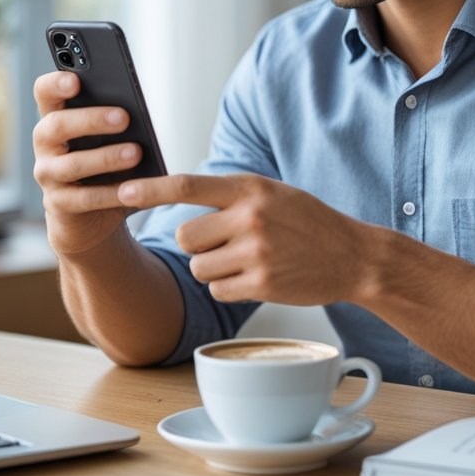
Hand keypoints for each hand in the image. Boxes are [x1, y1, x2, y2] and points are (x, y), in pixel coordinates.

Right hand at [33, 71, 143, 255]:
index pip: (45, 93)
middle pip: (57, 125)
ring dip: (106, 157)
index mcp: (56, 118)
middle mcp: (45, 144)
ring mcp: (48, 174)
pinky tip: (132, 189)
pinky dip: (111, 193)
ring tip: (136, 152)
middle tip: (124, 117)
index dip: (55, 84)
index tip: (76, 80)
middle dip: (91, 119)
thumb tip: (140, 113)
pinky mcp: (59, 204)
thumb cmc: (104, 165)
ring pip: (72, 164)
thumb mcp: (111, 139)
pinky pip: (85, 198)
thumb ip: (116, 121)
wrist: (92, 215)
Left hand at [118, 174, 368, 304]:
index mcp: (249, 188)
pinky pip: (218, 289)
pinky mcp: (262, 283)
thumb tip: (180, 193)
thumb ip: (230, 194)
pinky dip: (230, 287)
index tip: (120, 191)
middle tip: (226, 242)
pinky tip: (256, 277)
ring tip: (246, 259)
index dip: (149, 190)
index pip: (187, 186)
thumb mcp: (271, 192)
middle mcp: (250, 217)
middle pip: (185, 235)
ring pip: (199, 267)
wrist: (353, 255)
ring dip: (213, 268)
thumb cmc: (308, 222)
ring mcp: (256, 251)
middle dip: (197, 244)